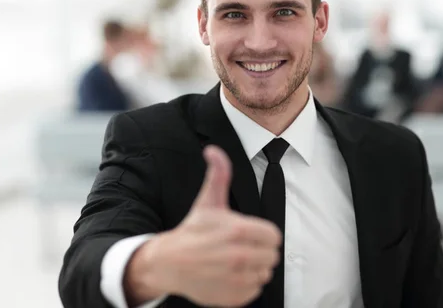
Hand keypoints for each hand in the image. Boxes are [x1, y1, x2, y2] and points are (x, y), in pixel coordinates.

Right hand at [132, 145, 281, 306]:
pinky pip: (255, 291)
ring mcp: (237, 279)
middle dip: (259, 251)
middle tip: (238, 247)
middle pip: (272, 256)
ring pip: (264, 274)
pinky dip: (245, 286)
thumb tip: (213, 149)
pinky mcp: (233, 297)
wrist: (168, 263)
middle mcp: (240, 256)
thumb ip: (218, 174)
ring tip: (232, 262)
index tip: (246, 234)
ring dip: (253, 269)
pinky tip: (229, 276)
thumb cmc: (192, 231)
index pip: (274, 236)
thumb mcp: (207, 201)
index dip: (262, 234)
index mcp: (238, 230)